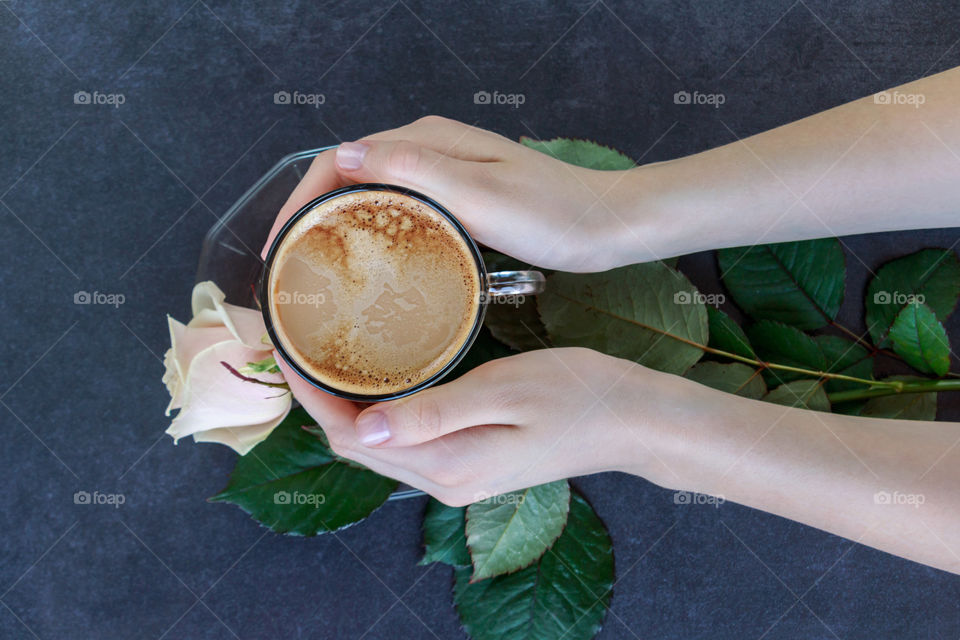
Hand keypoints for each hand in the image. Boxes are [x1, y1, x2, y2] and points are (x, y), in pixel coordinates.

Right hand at [261, 115, 662, 270]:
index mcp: (426, 143)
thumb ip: (414, 170)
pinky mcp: (457, 198)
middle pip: (348, 176)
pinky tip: (370, 267)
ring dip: (338, 228)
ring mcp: (443, 174)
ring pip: (371, 196)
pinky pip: (399, 212)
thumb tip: (343, 156)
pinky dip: (373, 235)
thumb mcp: (481, 194)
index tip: (278, 247)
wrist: (605, 225)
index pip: (339, 160)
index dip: (300, 201)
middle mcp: (428, 151)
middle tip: (290, 270)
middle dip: (310, 217)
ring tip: (317, 273)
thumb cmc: (551, 213)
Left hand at [276, 347, 688, 505]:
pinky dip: (376, 410)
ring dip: (344, 404)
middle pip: (355, 446)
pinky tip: (374, 377)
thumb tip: (364, 426)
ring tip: (324, 353)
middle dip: (318, 399)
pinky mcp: (467, 463)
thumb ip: (432, 413)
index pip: (352, 436)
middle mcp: (442, 480)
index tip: (287, 346)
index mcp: (446, 464)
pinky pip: (402, 441)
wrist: (629, 420)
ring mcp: (455, 476)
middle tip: (296, 341)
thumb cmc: (575, 396)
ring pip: (375, 444)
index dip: (311, 395)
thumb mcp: (504, 393)